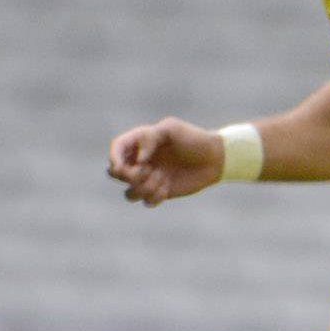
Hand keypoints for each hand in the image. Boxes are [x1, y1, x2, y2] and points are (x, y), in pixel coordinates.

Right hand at [107, 117, 226, 205]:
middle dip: (128, 175)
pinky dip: (154, 197)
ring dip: (143, 188)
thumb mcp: (172, 129)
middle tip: (148, 169)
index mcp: (138, 143)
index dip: (115, 158)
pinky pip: (146, 202)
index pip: (116, 150)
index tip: (126, 164)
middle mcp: (139, 162)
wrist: (215, 158)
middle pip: (114, 174)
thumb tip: (139, 159)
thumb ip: (150, 137)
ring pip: (129, 193)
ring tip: (162, 178)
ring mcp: (148, 179)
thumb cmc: (194, 139)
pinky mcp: (160, 192)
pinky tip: (167, 187)